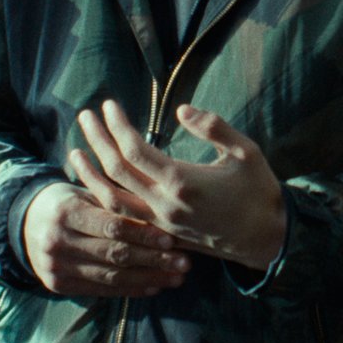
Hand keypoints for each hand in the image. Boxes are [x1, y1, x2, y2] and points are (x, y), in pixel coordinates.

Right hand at [19, 179, 188, 298]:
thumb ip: (117, 205)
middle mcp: (58, 242)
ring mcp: (56, 267)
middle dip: (154, 260)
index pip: (113, 227)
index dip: (144, 234)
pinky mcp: (58, 285)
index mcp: (67, 212)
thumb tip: (164, 215)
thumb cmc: (69, 202)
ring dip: (148, 278)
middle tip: (184, 263)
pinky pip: (100, 290)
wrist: (26, 222)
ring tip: (176, 277)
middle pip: (115, 255)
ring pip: (111, 277)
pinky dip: (129, 290)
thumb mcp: (87, 193)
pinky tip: (153, 286)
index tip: (173, 240)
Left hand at [74, 100, 286, 271]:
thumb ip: (214, 127)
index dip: (117, 125)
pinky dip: (104, 200)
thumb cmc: (258, 190)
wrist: (266, 238)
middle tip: (85, 116)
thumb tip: (182, 109)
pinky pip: (123, 217)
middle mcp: (164, 205)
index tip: (108, 105)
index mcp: (182, 182)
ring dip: (90, 174)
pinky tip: (95, 186)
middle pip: (116, 171)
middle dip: (97, 140)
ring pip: (112, 199)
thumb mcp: (245, 151)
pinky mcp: (162, 234)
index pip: (135, 149)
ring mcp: (160, 223)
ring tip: (76, 151)